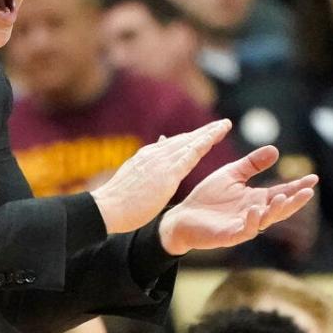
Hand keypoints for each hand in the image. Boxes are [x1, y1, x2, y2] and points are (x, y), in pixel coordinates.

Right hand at [92, 119, 231, 233]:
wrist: (107, 208)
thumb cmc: (117, 201)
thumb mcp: (131, 180)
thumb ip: (142, 169)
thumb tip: (148, 163)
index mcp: (145, 157)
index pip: (172, 144)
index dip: (189, 138)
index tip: (203, 134)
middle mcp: (154, 154)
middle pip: (184, 139)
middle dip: (203, 132)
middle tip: (222, 124)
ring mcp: (161, 162)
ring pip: (190, 142)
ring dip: (209, 133)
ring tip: (225, 126)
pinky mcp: (168, 173)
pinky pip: (191, 154)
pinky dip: (204, 143)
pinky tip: (215, 138)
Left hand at [157, 146, 317, 255]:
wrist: (183, 216)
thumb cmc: (207, 197)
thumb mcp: (232, 174)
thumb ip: (252, 164)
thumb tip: (275, 149)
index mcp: (257, 199)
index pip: (282, 192)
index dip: (297, 186)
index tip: (314, 177)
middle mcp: (254, 214)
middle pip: (279, 209)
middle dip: (295, 201)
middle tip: (308, 191)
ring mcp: (243, 225)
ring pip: (265, 220)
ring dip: (275, 211)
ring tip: (283, 198)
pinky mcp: (229, 235)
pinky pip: (244, 230)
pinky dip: (251, 221)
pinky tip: (255, 209)